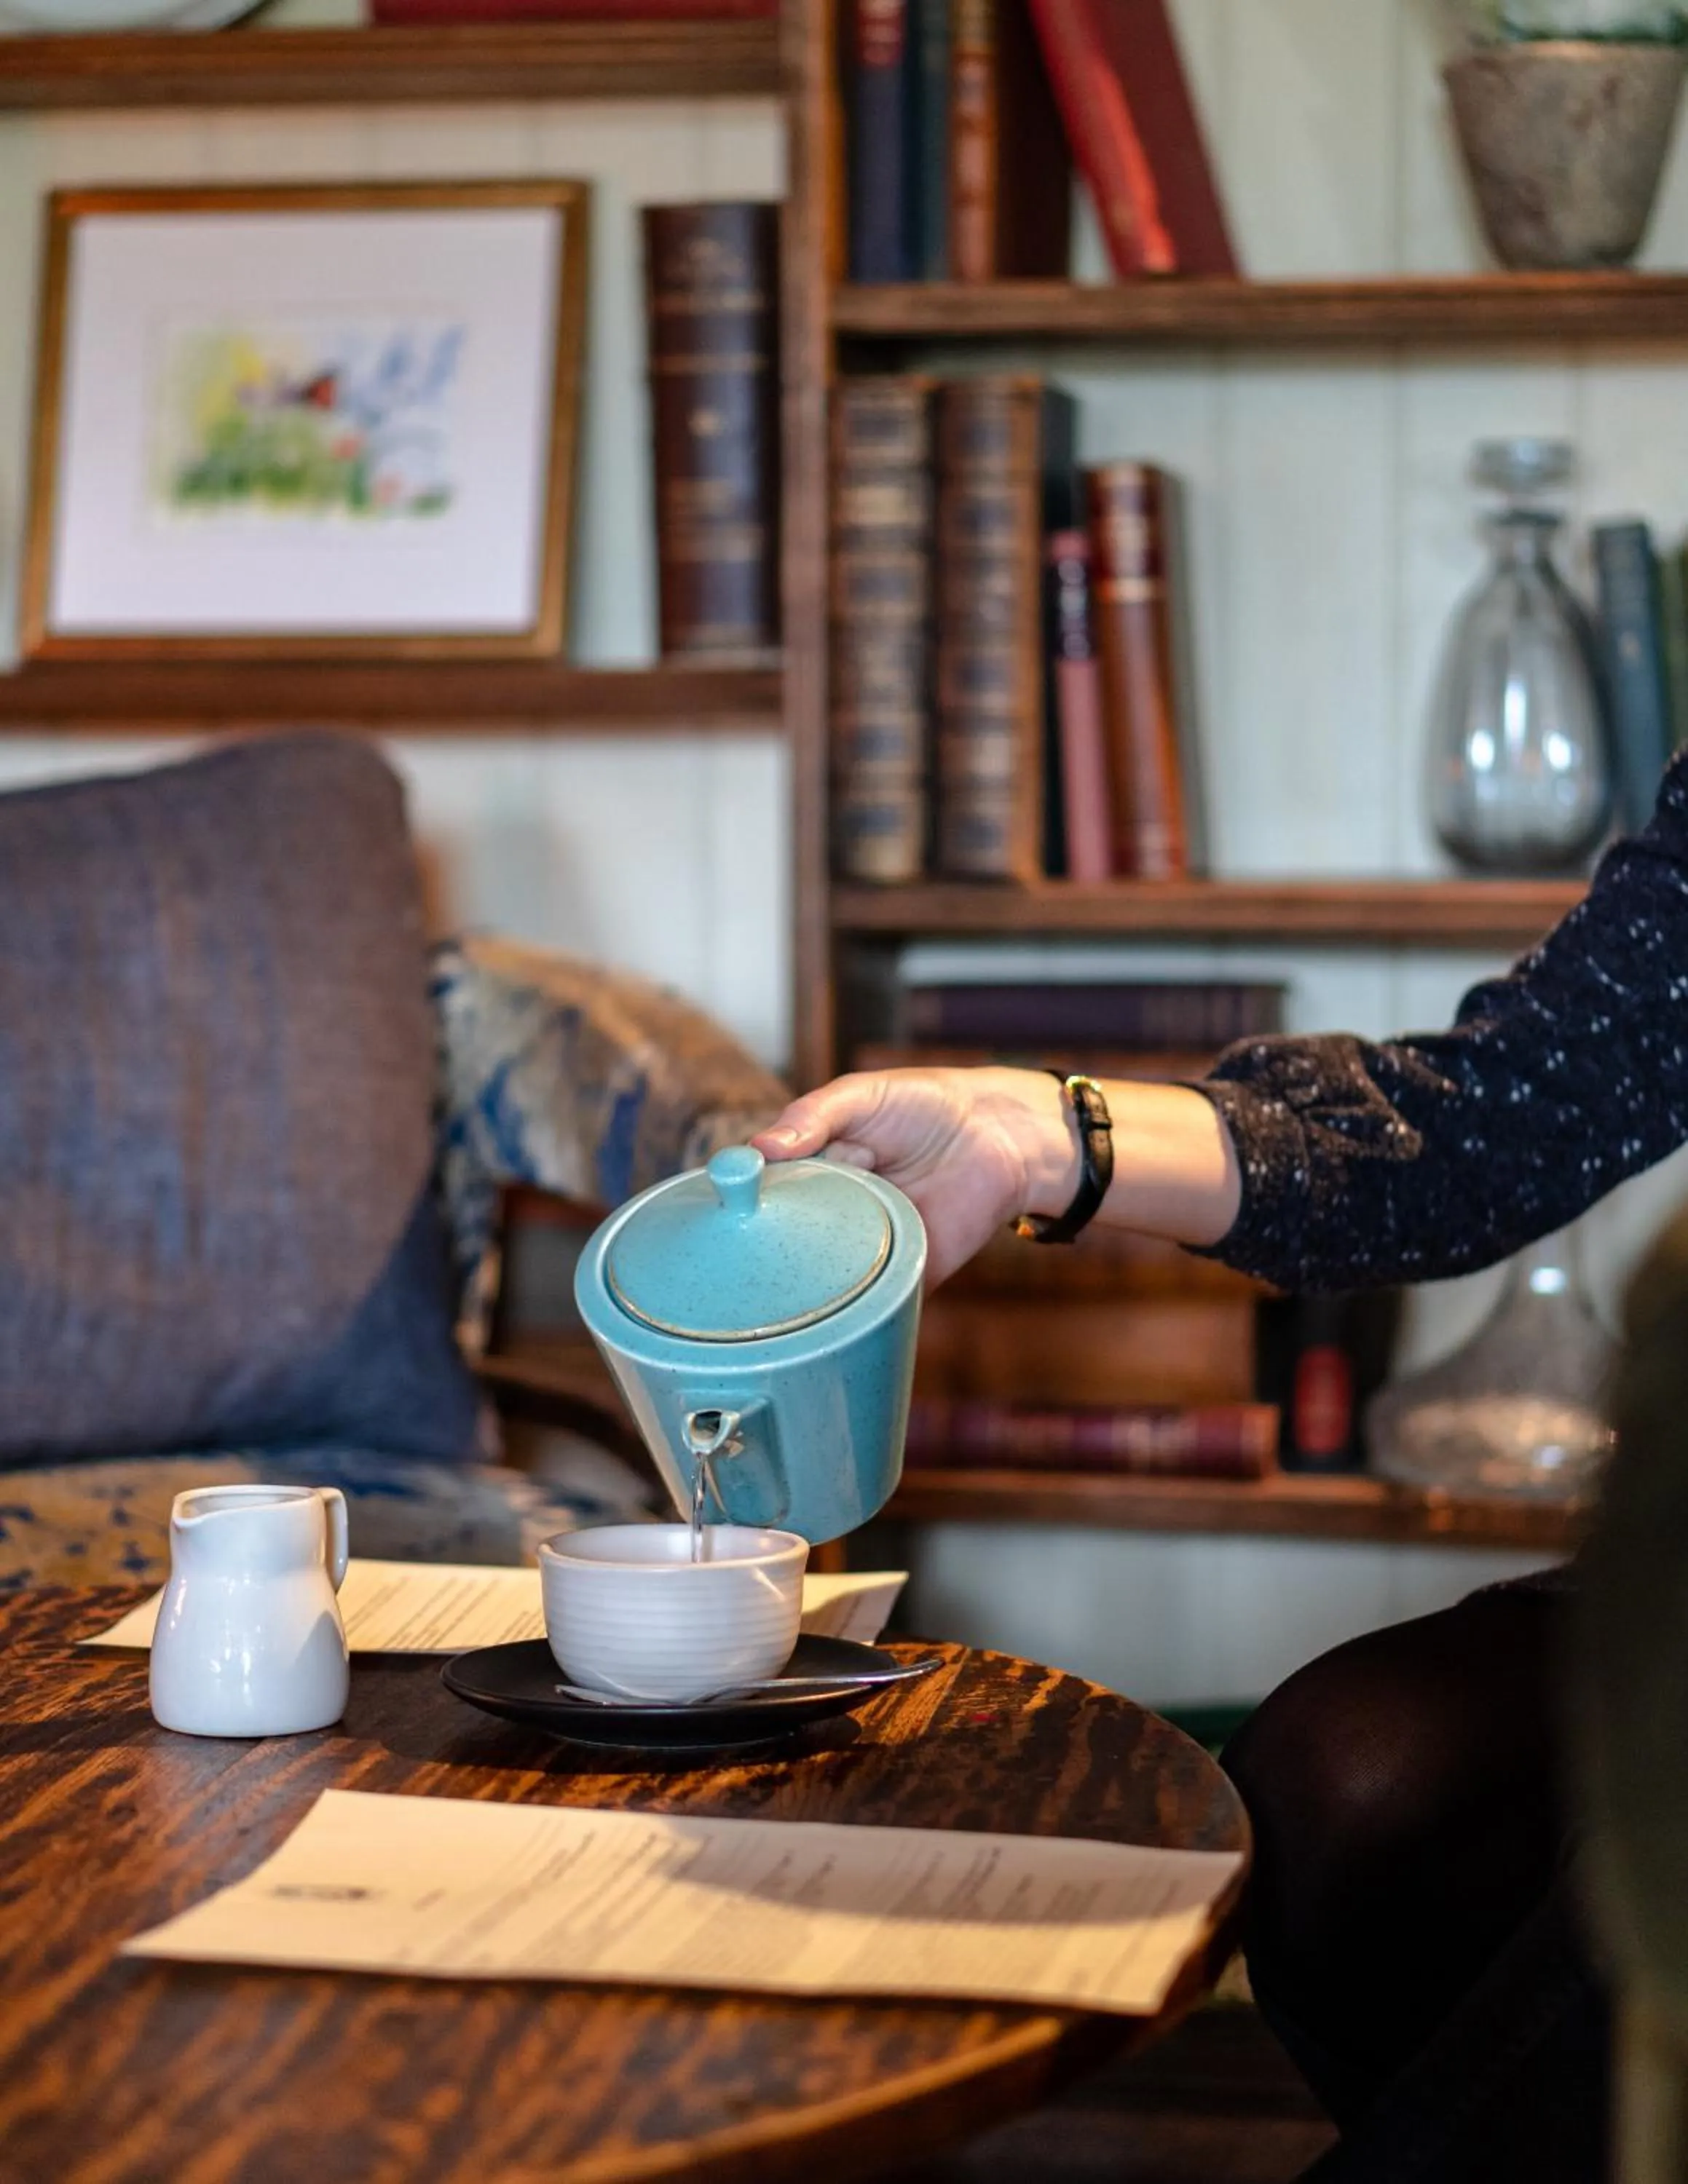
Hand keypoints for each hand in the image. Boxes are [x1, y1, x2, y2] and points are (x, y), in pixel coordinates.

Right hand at [751, 1068, 1077, 1287]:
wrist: (1001, 1136)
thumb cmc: (925, 1105)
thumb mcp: (861, 1096)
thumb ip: (813, 1117)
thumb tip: (761, 1148)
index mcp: (811, 1175)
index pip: (762, 1200)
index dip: (742, 1210)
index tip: (724, 1216)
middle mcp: (829, 1218)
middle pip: (785, 1247)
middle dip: (771, 1253)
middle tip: (754, 1254)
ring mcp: (863, 1252)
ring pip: (821, 1285)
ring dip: (805, 1291)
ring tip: (786, 1291)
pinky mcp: (901, 1279)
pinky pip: (871, 1311)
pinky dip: (855, 1319)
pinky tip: (831, 1323)